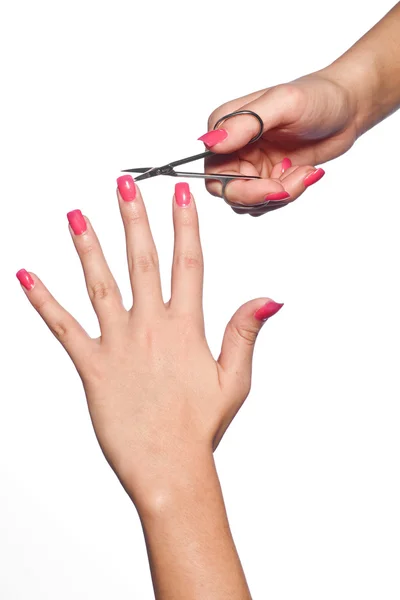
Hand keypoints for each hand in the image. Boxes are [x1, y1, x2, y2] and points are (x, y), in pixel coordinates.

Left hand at [16, 178, 282, 511]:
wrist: (169, 467)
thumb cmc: (199, 427)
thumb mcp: (234, 380)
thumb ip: (244, 333)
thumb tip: (268, 298)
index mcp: (185, 328)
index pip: (187, 264)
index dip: (184, 227)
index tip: (179, 197)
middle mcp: (150, 327)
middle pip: (141, 261)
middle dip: (133, 219)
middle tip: (124, 185)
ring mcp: (118, 344)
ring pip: (100, 283)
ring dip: (88, 247)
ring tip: (76, 215)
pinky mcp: (92, 366)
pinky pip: (63, 327)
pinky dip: (43, 301)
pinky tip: (27, 277)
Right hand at [200, 69, 357, 215]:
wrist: (348, 107)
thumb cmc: (318, 96)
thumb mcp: (283, 103)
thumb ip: (245, 123)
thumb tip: (211, 142)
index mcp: (226, 126)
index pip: (215, 172)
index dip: (241, 187)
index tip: (273, 185)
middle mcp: (232, 148)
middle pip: (230, 193)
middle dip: (263, 195)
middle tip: (293, 184)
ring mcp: (250, 165)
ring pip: (250, 202)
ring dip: (281, 194)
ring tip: (304, 171)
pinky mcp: (267, 177)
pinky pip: (267, 201)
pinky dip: (288, 193)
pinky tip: (303, 172)